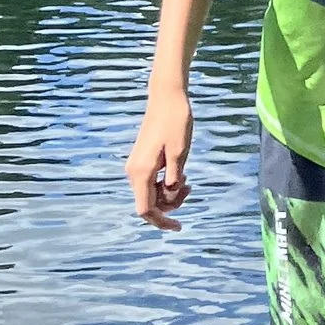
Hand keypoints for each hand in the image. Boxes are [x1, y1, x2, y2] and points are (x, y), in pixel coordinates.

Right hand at [125, 87, 194, 225]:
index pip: (146, 210)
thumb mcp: (180, 153)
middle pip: (148, 203)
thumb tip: (169, 198)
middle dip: (170, 205)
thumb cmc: (176, 122)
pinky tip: (180, 174)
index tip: (179, 227)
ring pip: (151, 193)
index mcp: (142, 172)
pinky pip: (151, 182)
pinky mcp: (141, 160)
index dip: (161, 222)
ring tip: (188, 180)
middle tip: (190, 188)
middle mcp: (134, 171)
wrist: (167, 97)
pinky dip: (166, 183)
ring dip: (169, 194)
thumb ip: (174, 179)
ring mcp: (136, 165)